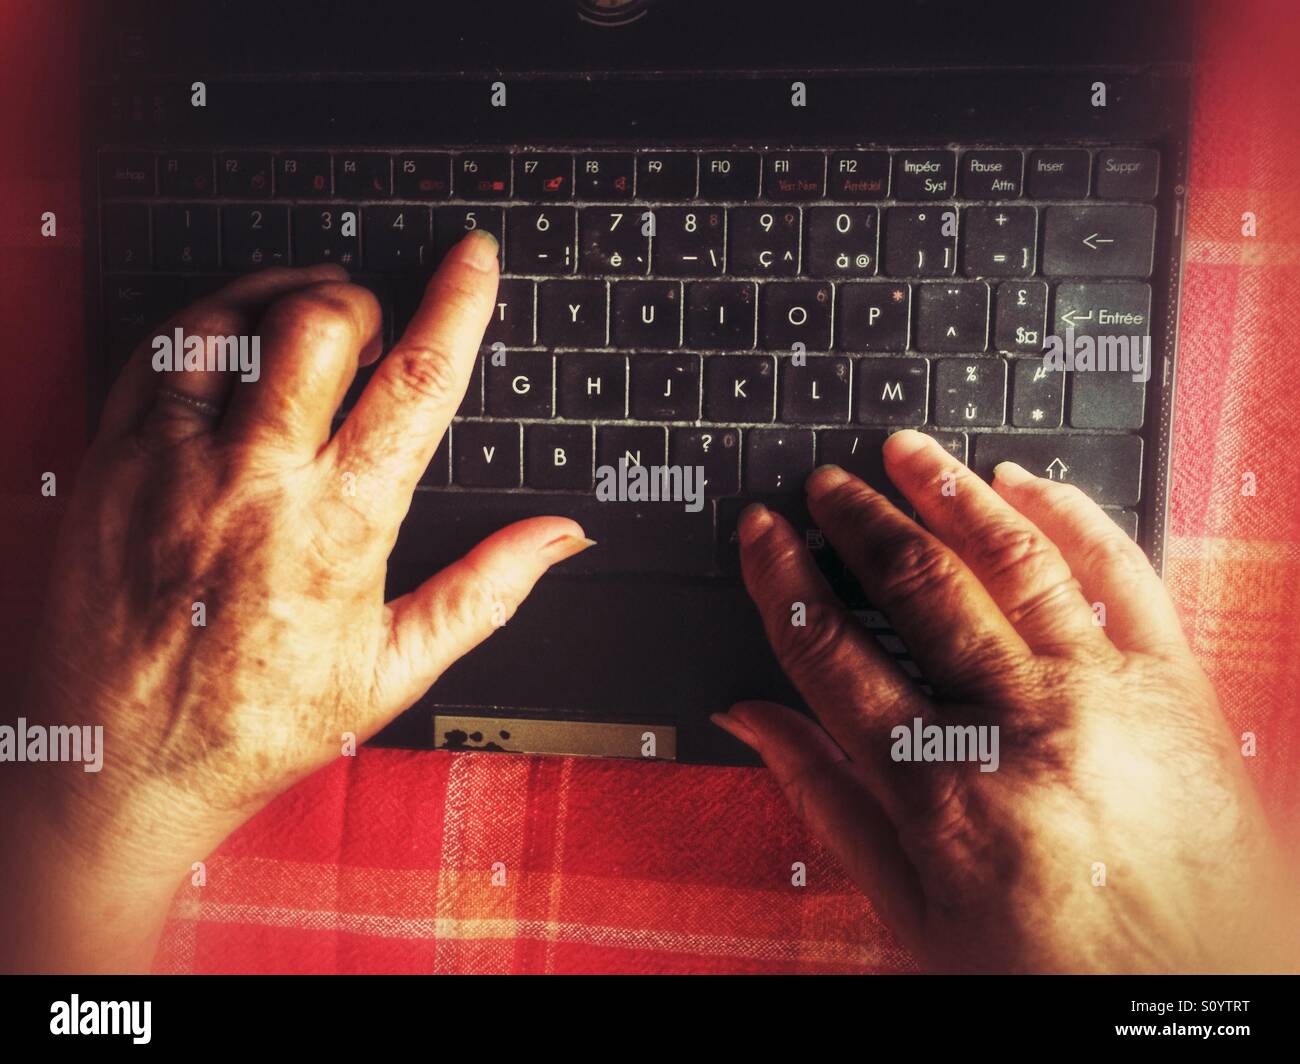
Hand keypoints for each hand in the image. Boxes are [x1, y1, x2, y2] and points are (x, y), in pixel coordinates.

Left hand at [3, 232, 590, 971]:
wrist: (118, 769)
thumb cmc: (255, 726)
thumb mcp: (393, 670)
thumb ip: (485, 592)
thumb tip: (559, 538)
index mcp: (337, 528)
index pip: (416, 385)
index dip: (459, 305)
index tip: (476, 259)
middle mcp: (253, 482)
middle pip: (320, 323)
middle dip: (362, 302)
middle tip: (373, 332)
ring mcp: (172, 464)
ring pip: (233, 320)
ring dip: (284, 300)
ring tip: (307, 324)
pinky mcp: (111, 462)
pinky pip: (159, 351)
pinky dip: (208, 325)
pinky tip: (234, 346)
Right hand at [716, 430, 1294, 973]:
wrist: (1193, 1003)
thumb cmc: (1051, 970)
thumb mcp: (909, 911)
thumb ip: (825, 800)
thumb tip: (751, 719)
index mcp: (940, 790)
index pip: (833, 652)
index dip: (784, 580)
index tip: (763, 533)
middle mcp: (1020, 727)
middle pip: (919, 586)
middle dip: (860, 519)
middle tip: (827, 483)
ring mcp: (1104, 695)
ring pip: (1013, 558)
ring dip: (951, 492)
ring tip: (908, 453)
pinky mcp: (1174, 685)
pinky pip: (1121, 572)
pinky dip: (1072, 514)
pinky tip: (1026, 484)